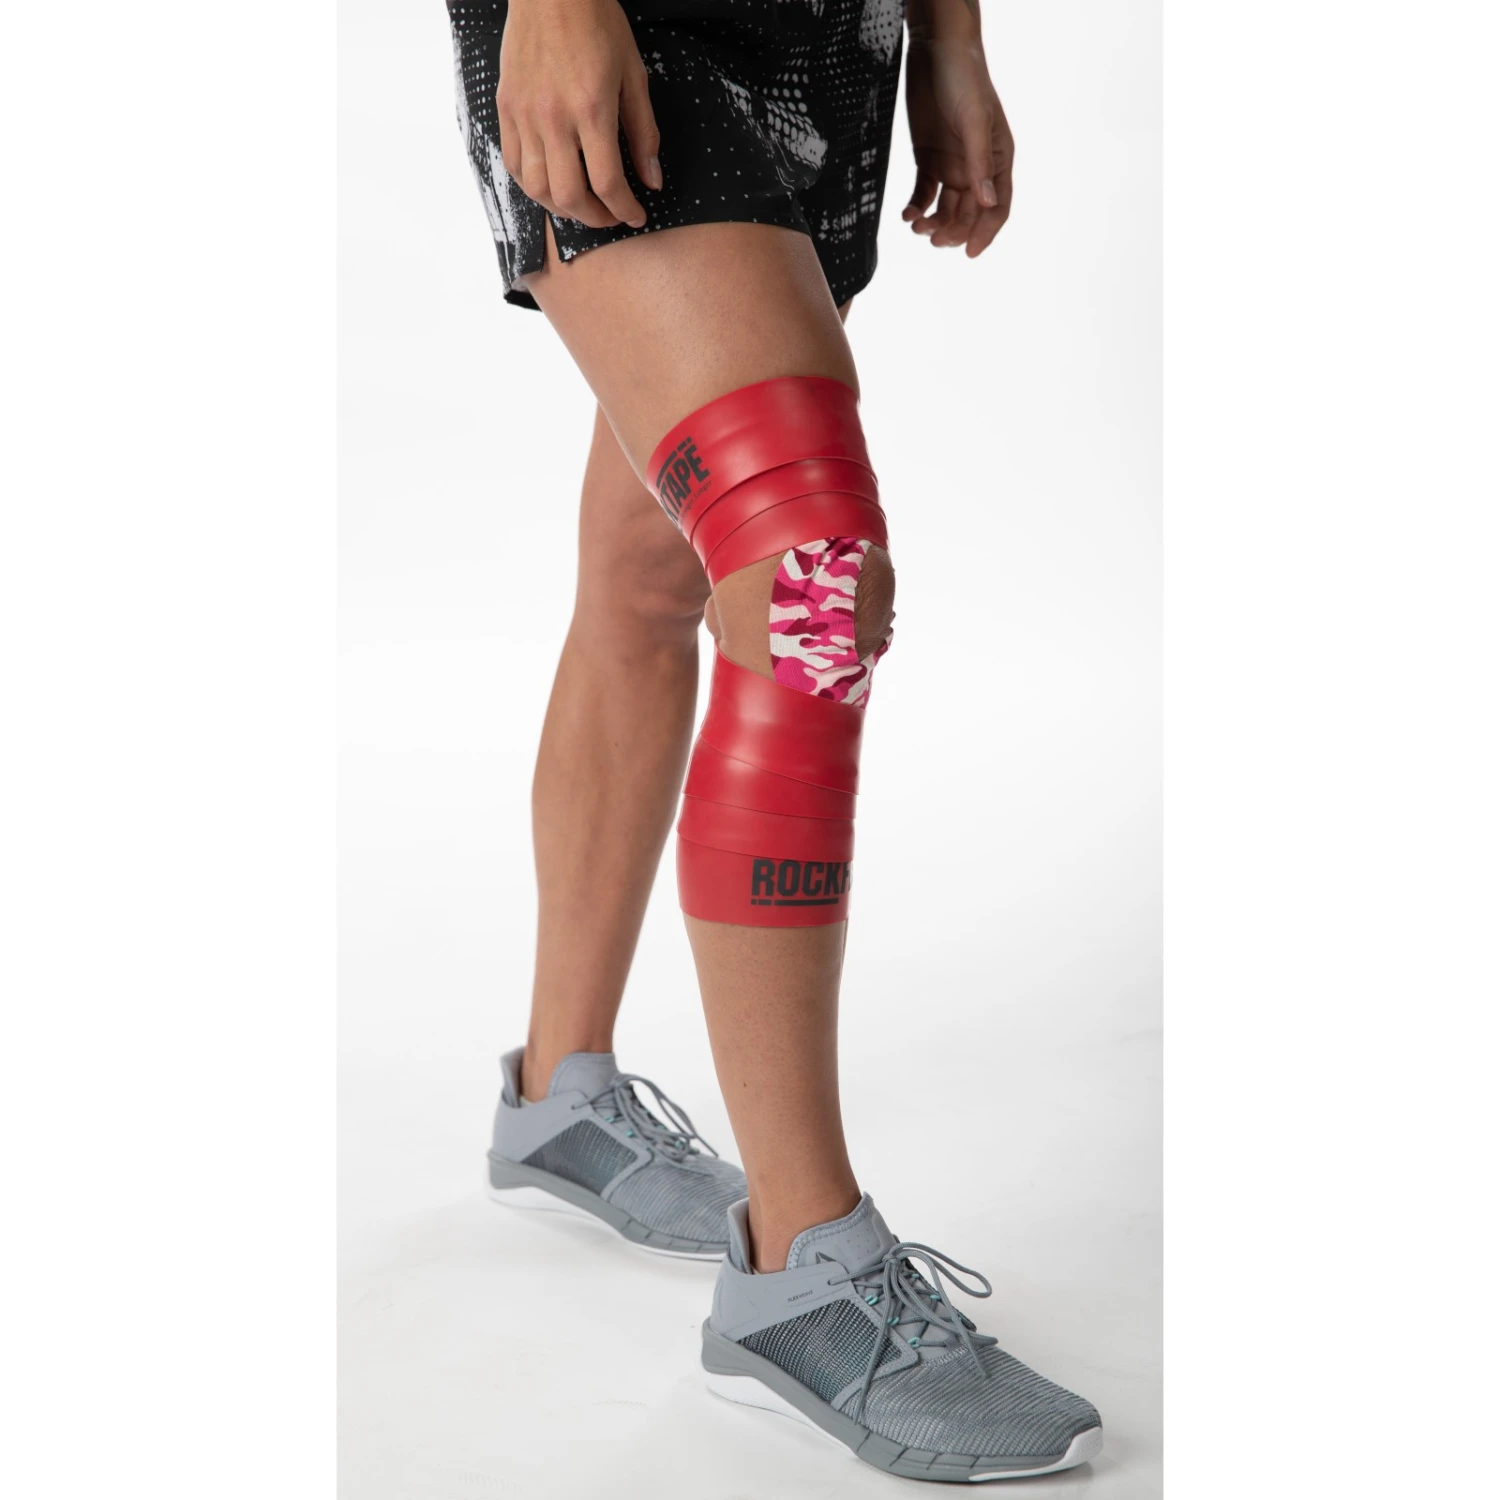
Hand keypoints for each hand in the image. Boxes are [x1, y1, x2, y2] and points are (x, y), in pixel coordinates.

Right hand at [497, 0, 661, 228]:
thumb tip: (652, 180)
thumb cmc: (597, 24)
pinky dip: (533, 184)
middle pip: (570, 196)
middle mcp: (554, 118)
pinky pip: (513, 164)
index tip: (636, 215)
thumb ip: (643, 132)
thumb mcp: (633, 75)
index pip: (608, 183)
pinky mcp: (506, 108)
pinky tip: (552, 182)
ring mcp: (525, 115)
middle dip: (596, 218)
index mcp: (591, 110)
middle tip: (611, 214)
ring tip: (583, 203)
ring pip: (537, 189)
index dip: (625, 209)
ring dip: (563, 208)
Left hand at [902, 15, 1013, 256]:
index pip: (998, 207)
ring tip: (918, 228)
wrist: (936, 51)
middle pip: (969, 214)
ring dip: (934, 224)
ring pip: (946, 209)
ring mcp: (952, 165)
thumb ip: (979, 162)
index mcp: (998, 159)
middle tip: (934, 239)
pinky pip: (924, 194)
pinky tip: (907, 216)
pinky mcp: (928, 160)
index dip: (987, 232)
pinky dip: (916, 208)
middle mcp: (977, 168)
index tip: (969, 252)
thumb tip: (987, 203)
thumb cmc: (965, 78)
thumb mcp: (974, 120)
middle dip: (954, 230)